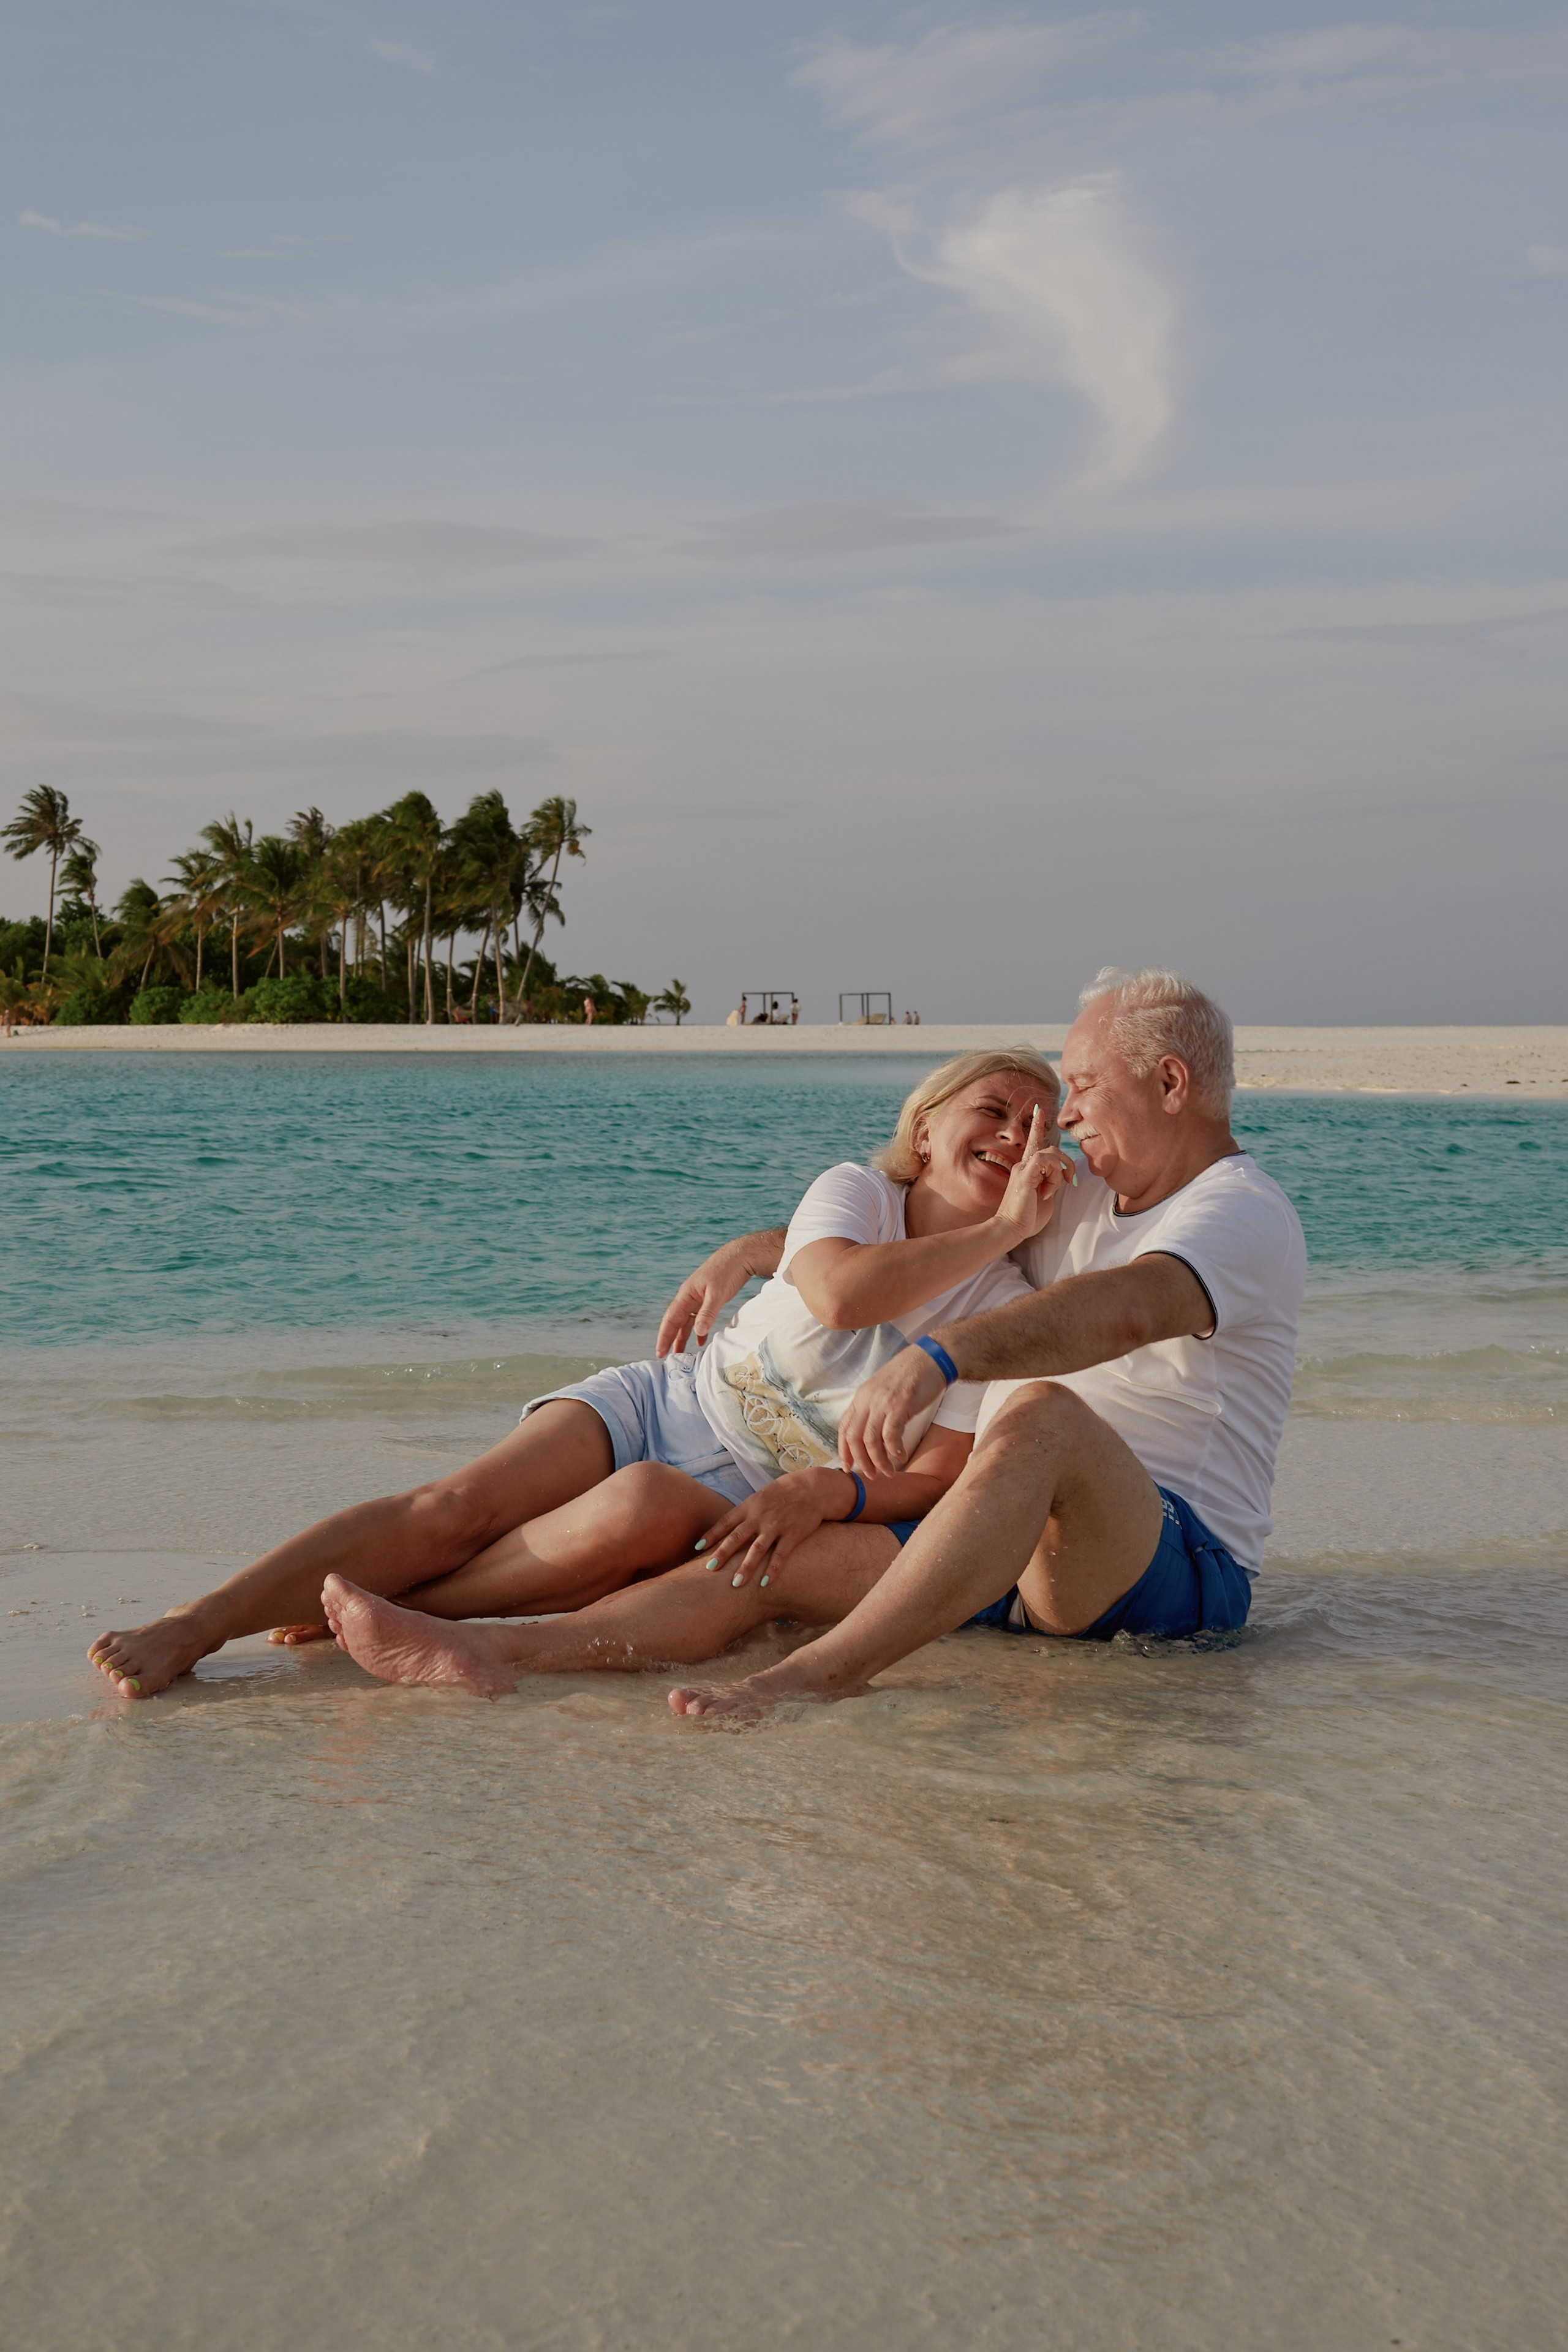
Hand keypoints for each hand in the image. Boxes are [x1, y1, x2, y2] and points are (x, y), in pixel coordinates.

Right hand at [656, 1238, 757, 1354]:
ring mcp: (698, 1297)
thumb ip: (707, 1313)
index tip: (659, 1352)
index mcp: (686, 1294)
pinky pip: (698, 1317)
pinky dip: (697, 1329)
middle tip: (664, 1356)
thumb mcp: (718, 1294)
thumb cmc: (727, 1271)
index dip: (664, 1336)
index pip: (670, 1319)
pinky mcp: (708, 1298)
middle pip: (675, 1321)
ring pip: (686, 1320)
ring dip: (682, 1336)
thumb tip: (698, 1333)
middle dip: (669, 1338)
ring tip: (680, 1352)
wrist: (740, 1256)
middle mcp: (689, 1296)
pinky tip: (700, 1340)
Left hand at [694, 1468, 855, 1586]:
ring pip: (757, 1549)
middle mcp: (760, 1516)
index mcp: (750, 1506)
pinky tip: (765, 1583)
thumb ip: (747, 1512)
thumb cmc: (785, 1493)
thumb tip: (731, 1527)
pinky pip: (781, 1555)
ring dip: (746, 1567)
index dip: (711, 1534)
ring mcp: (776, 1525)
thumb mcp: (762, 1496)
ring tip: (736, 1584)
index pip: (726, 1521)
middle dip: (722, 1554)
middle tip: (709, 1570)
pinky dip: (773, 1569)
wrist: (814, 1488)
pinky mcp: (793, 1534)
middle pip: (737, 1537)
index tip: (697, 1547)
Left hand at [839, 1346, 943, 1478]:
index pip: (844, 1428)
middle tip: (872, 1476)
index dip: (844, 1451)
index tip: (849, 1467)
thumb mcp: (883, 1391)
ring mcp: (882, 1402)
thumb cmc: (910, 1376)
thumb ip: (874, 1410)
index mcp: (861, 1397)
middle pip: (854, 1438)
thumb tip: (873, 1437)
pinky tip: (901, 1456)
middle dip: (861, 1461)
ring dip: (879, 1461)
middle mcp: (867, 1400)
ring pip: (871, 1441)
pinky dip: (895, 1451)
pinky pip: (891, 1435)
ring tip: (889, 1472)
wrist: (930, 1358)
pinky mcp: (900, 1405)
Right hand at [994, 1106, 1072, 1243]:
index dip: (1037, 1125)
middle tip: (1070, 1182)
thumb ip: (1051, 1184)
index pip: (1034, 1142)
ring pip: (1051, 1154)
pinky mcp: (1025, 1175)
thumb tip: (1062, 1177)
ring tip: (1051, 1191)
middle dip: (1067, 1163)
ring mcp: (1023, 1168)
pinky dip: (1052, 1176)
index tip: (1039, 1109)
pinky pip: (1045, 1161)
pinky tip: (1046, 1191)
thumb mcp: (1044, 1197)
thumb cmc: (1026, 1218)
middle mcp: (1023, 1164)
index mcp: (1027, 1169)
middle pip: (1052, 1148)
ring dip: (1059, 1173)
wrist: (1010, 1228)